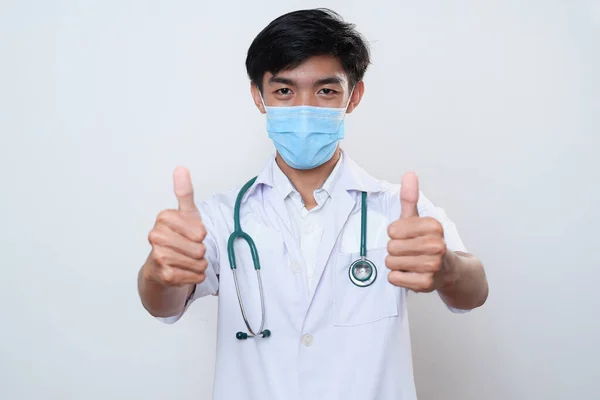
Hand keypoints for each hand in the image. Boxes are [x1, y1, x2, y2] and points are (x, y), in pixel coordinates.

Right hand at [143, 167, 207, 285]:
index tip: (190, 233)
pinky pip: (195, 276)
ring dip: (198, 264)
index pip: (200, 231)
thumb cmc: (177, 237)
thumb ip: (184, 192)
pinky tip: (184, 271)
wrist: (160, 267)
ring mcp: (159, 256)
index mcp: (163, 218)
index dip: (200, 234)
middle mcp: (156, 236)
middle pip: (200, 248)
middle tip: (187, 248)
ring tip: (185, 259)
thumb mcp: (185, 214)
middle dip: (200, 251)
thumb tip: (181, 168)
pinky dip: (195, 275)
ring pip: (199, 262)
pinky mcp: (164, 275)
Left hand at [385, 172, 451, 291]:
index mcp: (433, 226)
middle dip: (395, 250)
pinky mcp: (425, 284)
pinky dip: (398, 278)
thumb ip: (410, 198)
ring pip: (391, 263)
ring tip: (410, 263)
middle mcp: (436, 245)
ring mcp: (432, 266)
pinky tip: (411, 274)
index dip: (395, 234)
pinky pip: (394, 278)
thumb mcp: (418, 220)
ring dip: (396, 264)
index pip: (392, 230)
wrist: (449, 270)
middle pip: (391, 247)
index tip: (407, 237)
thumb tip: (409, 174)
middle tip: (409, 252)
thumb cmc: (428, 243)